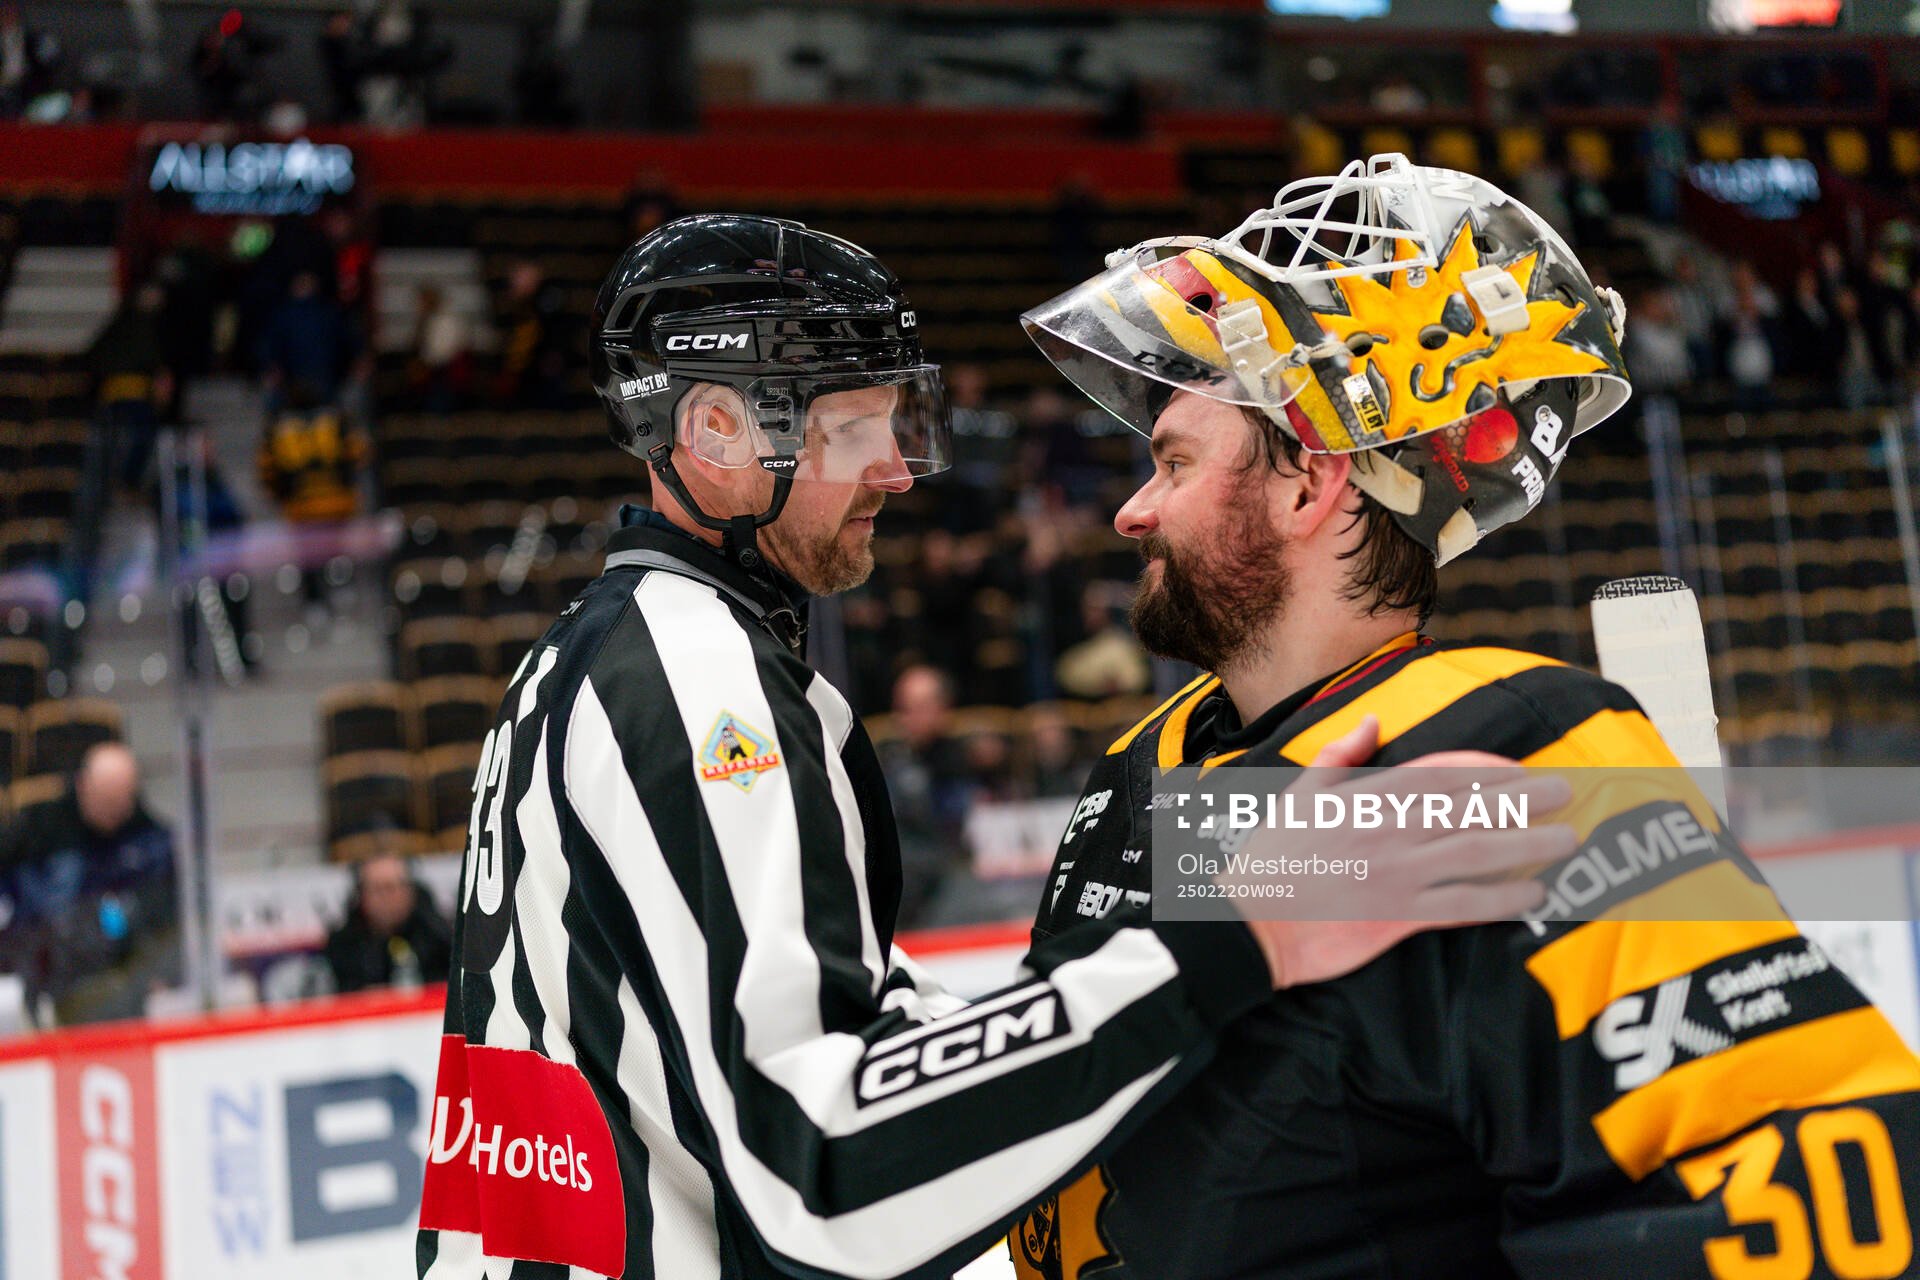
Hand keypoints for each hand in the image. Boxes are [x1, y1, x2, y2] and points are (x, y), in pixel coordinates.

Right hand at [1239, 715, 1572, 989]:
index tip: (1520, 769)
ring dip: (1527, 844)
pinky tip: (1532, 894)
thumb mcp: (1300, 793)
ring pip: (1476, 852)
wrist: (1249, 920)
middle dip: (1524, 798)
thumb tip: (1370, 722)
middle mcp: (1388, 831)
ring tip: (1565, 840)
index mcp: (1366, 798)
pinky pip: (1461, 905)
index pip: (1440, 773)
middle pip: (1471, 807)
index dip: (1487, 769)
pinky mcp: (1396, 916)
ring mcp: (1395, 874)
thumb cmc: (1274, 856)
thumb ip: (1339, 755)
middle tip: (1565, 793)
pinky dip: (1501, 899)